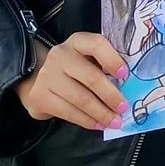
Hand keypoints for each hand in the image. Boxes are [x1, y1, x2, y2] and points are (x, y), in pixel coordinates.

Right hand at [15, 32, 129, 130]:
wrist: (36, 76)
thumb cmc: (73, 66)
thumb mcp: (86, 57)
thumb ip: (103, 64)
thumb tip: (128, 85)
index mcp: (77, 41)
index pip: (96, 44)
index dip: (112, 59)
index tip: (125, 74)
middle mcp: (60, 55)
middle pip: (91, 77)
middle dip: (111, 96)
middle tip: (123, 108)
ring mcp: (47, 76)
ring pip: (80, 99)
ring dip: (101, 113)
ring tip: (114, 121)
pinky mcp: (40, 97)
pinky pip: (68, 112)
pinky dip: (87, 121)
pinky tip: (98, 124)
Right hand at [132, 0, 156, 36]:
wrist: (141, 34)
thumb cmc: (146, 27)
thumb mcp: (149, 19)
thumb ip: (151, 14)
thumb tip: (157, 8)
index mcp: (138, 12)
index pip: (143, 4)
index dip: (147, 0)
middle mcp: (137, 13)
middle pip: (145, 7)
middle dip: (151, 3)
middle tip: (156, 0)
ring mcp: (138, 17)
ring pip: (146, 11)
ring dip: (152, 8)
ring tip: (157, 5)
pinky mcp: (139, 21)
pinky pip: (146, 17)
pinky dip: (151, 16)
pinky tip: (154, 14)